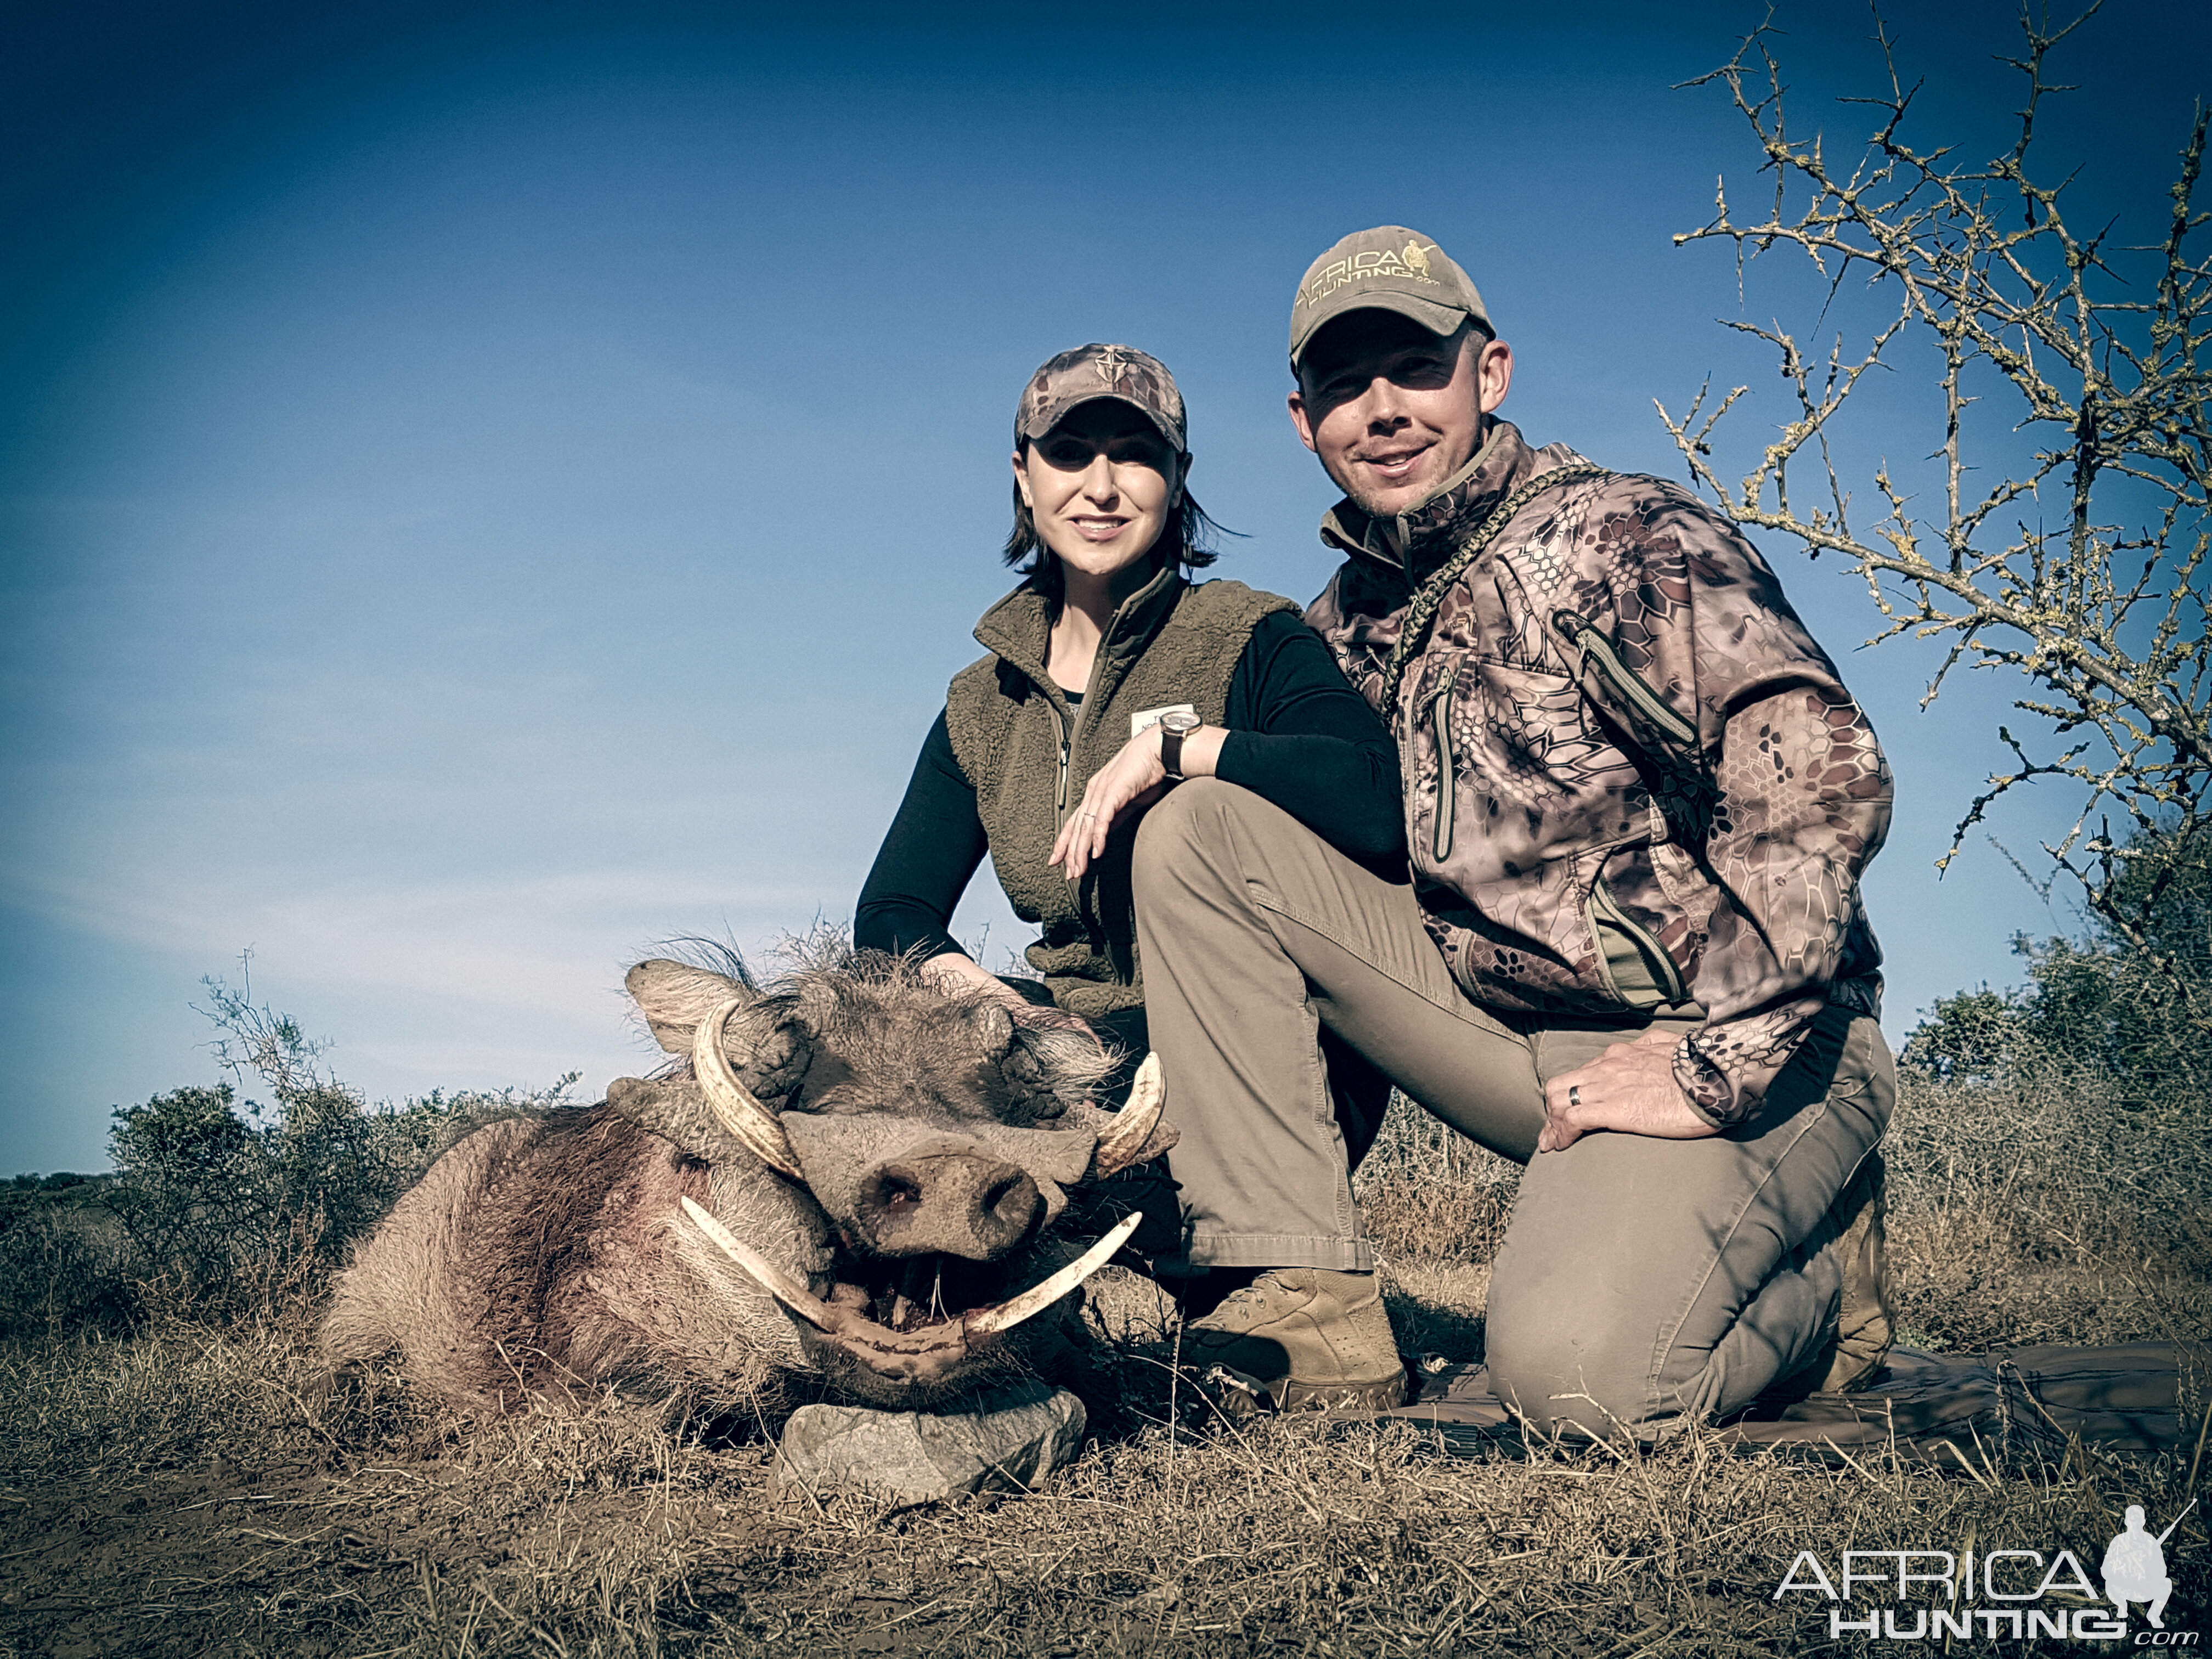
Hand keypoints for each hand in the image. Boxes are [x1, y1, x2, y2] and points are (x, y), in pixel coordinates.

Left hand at [1049, 723, 1222, 880]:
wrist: (1158, 749)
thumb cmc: (1146, 771)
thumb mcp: (1127, 799)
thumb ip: (1115, 815)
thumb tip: (1105, 833)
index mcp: (1095, 792)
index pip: (1075, 821)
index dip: (1065, 842)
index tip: (1059, 860)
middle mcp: (1094, 792)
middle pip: (1076, 827)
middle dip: (1070, 853)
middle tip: (1070, 874)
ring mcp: (1102, 791)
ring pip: (1086, 826)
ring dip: (1081, 850)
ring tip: (1079, 869)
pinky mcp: (1114, 791)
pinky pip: (1103, 818)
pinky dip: (1098, 836)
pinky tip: (1096, 851)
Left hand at [1537, 1029, 1721, 1152]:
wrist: (1717, 1078)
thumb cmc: (1701, 1068)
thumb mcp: (1670, 1045)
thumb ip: (1654, 1046)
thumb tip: (1654, 1046)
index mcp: (1621, 1054)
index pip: (1581, 1072)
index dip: (1568, 1092)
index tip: (1565, 1110)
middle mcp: (1608, 1066)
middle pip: (1562, 1085)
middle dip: (1552, 1108)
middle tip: (1551, 1130)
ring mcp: (1609, 1086)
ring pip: (1561, 1101)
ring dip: (1553, 1124)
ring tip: (1552, 1142)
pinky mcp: (1615, 1109)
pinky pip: (1574, 1119)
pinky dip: (1562, 1133)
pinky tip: (1561, 1145)